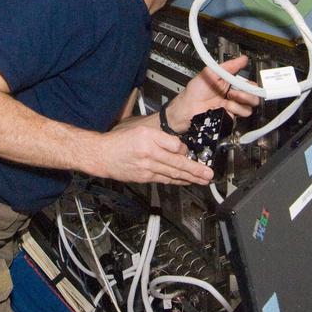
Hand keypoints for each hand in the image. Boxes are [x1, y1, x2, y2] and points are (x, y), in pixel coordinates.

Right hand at [90, 116, 213, 184]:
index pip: (175, 146)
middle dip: (195, 171)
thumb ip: (162, 138)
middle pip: (177, 164)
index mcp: (149, 140)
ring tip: (202, 181)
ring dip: (189, 179)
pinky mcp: (144, 178)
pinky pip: (163, 180)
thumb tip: (179, 148)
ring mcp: (147, 169)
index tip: (195, 154)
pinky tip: (184, 182)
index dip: (185, 151)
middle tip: (209, 175)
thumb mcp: (141, 130)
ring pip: (172, 174)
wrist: (102, 155)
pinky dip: (176, 181)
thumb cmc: (120, 141)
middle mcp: (149, 155)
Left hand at [165, 55, 259, 132]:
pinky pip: (241, 115)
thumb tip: (243, 59)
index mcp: (230, 84)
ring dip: (240, 101)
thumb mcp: (211, 72)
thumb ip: (228, 66)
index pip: (249, 84)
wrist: (188, 108)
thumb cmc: (195, 91)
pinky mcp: (230, 117)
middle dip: (248, 93)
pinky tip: (225, 107)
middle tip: (235, 91)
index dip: (250, 83)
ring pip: (250, 106)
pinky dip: (235, 109)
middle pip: (254, 96)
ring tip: (228, 98)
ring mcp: (232, 107)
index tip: (246, 82)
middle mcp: (234, 96)